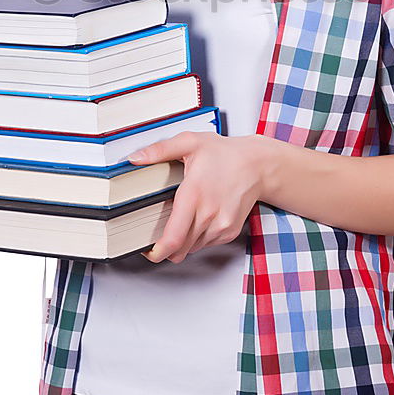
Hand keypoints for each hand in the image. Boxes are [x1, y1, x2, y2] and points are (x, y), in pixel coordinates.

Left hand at [127, 131, 271, 262]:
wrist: (258, 165)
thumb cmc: (225, 154)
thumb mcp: (190, 142)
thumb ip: (160, 150)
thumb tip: (135, 158)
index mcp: (194, 195)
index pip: (173, 239)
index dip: (157, 252)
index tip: (147, 250)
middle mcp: (208, 215)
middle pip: (179, 249)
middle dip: (165, 247)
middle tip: (157, 234)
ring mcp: (221, 226)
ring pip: (191, 248)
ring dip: (182, 241)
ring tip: (182, 217)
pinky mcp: (229, 232)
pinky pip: (205, 244)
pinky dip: (197, 236)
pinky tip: (199, 216)